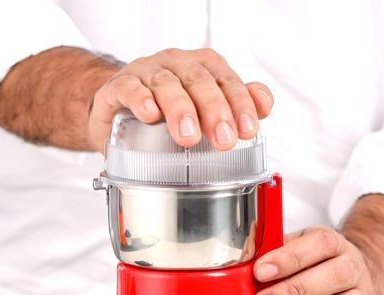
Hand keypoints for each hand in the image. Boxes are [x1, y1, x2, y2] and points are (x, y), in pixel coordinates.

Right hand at [87, 48, 272, 151]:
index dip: (240, 103)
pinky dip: (140, 98)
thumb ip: (233, 106)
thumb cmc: (165, 111)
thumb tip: (264, 105)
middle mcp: (176, 66)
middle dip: (214, 111)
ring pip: (166, 84)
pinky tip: (149, 114)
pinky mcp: (119, 86)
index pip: (226, 80)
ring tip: (188, 136)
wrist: (119, 110)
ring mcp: (147, 74)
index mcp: (201, 69)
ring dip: (180, 109)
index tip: (247, 129)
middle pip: (199, 81)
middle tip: (223, 140)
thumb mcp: (201, 110)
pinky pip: (129, 87)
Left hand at [252, 226, 382, 294]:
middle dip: (291, 293)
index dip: (289, 258)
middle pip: (333, 277)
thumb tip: (239, 268)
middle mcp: (354, 271)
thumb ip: (272, 255)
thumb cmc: (318, 269)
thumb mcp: (297, 251)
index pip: (320, 244)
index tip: (260, 271)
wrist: (362, 287)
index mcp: (335, 246)